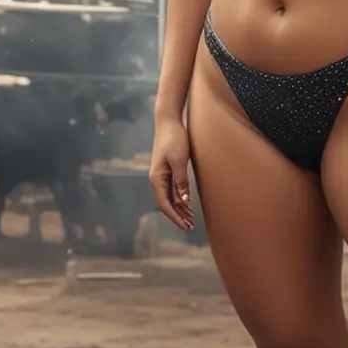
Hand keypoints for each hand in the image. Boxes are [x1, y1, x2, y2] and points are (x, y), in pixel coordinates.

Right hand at [149, 114, 194, 231]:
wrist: (168, 121)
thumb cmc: (174, 138)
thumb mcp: (179, 160)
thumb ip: (181, 181)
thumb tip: (184, 201)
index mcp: (157, 178)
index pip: (164, 204)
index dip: (175, 217)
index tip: (186, 226)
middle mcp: (156, 179)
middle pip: (166, 203)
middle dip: (178, 216)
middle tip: (191, 226)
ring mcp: (160, 175)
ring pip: (168, 197)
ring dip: (179, 209)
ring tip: (190, 218)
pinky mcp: (166, 170)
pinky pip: (171, 189)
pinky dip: (179, 199)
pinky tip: (187, 203)